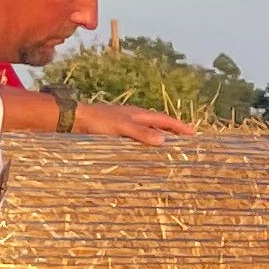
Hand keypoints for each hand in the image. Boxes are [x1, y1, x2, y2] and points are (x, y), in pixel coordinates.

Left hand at [73, 99, 191, 146]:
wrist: (75, 119)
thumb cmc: (98, 121)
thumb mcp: (121, 127)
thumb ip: (141, 133)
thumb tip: (163, 140)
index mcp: (139, 114)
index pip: (165, 120)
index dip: (179, 127)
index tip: (194, 134)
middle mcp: (135, 118)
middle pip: (159, 125)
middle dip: (173, 132)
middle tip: (186, 143)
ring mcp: (126, 125)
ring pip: (149, 132)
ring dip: (160, 139)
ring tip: (170, 150)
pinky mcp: (117, 133)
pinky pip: (138, 138)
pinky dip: (146, 144)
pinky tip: (145, 153)